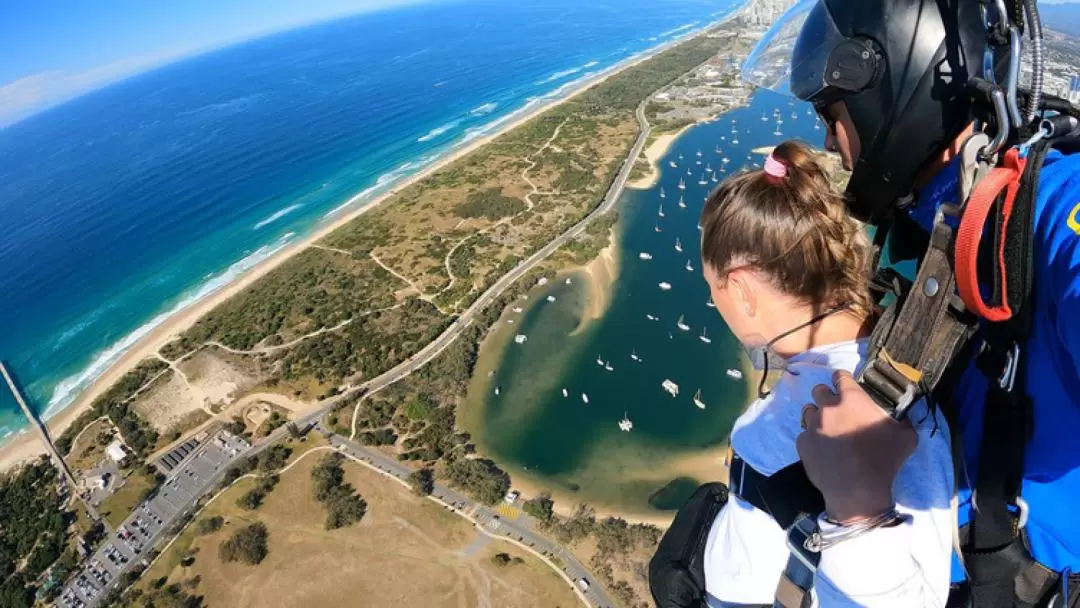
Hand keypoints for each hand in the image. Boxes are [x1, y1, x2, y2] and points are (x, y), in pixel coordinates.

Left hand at [796, 370, 916, 522]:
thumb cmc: (883, 460)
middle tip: (837, 410)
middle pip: (819, 390)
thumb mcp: (906, 437)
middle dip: (827, 396)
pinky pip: (804, 434)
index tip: (846, 387)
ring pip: (809, 411)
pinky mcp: (802, 443)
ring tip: (828, 429)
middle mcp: (828, 407)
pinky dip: (812, 438)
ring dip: (817, 416)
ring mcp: (812, 425)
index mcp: (851, 399)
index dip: (843, 380)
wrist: (857, 488)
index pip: (840, 376)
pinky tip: (822, 448)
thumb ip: (904, 421)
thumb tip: (904, 418)